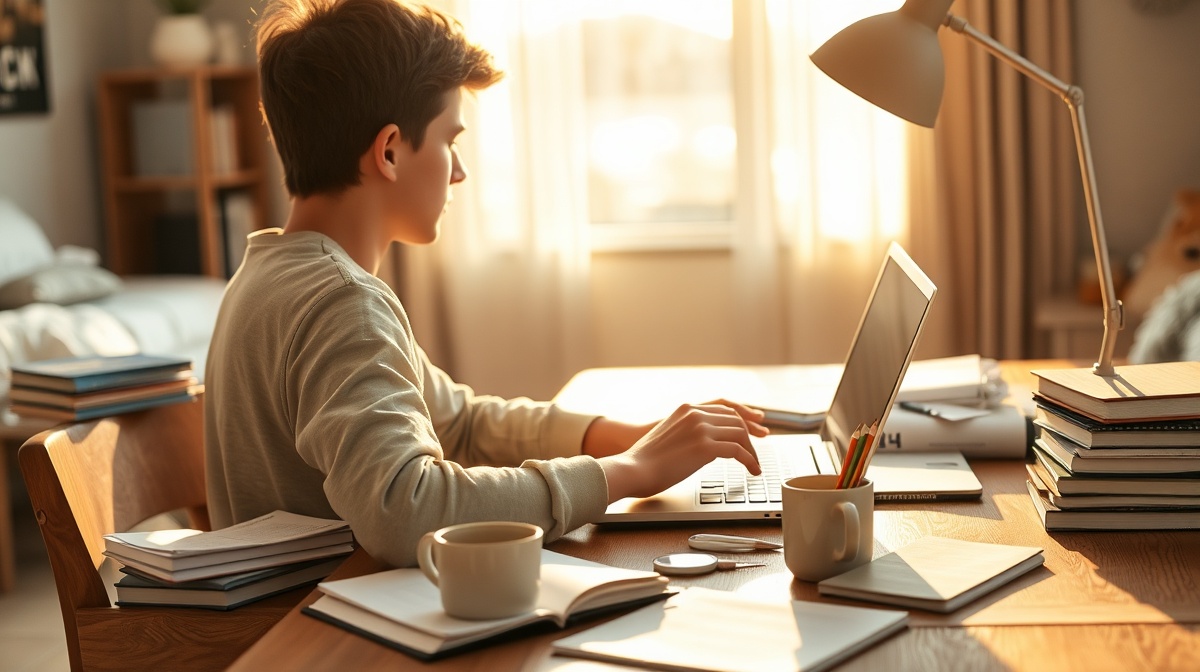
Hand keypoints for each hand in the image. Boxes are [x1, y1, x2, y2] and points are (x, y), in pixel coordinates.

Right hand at [597, 400, 767, 502]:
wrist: (633, 469)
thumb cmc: (646, 461)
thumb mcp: (668, 436)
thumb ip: (687, 433)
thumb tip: (704, 446)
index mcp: (686, 409)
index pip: (723, 410)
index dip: (742, 421)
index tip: (754, 429)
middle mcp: (695, 414)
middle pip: (735, 420)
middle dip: (750, 436)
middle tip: (756, 452)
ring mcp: (700, 428)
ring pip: (740, 434)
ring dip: (751, 451)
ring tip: (754, 465)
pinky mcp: (705, 447)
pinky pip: (738, 451)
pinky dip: (750, 460)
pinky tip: (752, 470)